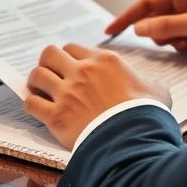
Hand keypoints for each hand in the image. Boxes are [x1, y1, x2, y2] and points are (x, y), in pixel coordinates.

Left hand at [24, 43, 171, 148]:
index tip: (70, 67)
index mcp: (104, 61)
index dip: (69, 57)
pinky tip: (38, 109)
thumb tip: (149, 85)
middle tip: (51, 73)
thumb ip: (147, 81)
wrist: (134, 139)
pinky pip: (31, 104)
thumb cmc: (147, 113)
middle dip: (47, 62)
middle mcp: (82, 72)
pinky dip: (32, 105)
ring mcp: (67, 93)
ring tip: (39, 89)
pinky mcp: (57, 117)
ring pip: (37, 75)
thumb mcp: (155, 89)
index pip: (73, 48)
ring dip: (36, 82)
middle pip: (50, 53)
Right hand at [106, 0, 186, 55]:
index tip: (110, 30)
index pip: (146, 3)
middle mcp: (184, 2)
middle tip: (178, 40)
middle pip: (155, 21)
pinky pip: (178, 42)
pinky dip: (183, 48)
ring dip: (173, 43)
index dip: (127, 17)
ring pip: (165, 34)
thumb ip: (168, 26)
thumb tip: (140, 28)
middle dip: (160, 35)